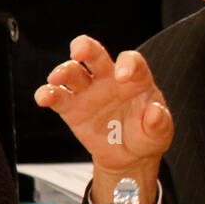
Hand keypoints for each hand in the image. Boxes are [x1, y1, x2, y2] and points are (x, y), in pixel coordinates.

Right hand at [34, 35, 171, 203]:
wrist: (128, 156)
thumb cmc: (147, 136)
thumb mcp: (160, 133)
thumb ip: (160, 122)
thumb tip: (155, 112)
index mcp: (136, 80)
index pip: (131, 61)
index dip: (127, 64)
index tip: (124, 77)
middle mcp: (109, 80)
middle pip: (95, 55)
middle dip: (85, 47)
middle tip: (79, 51)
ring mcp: (89, 92)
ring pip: (72, 72)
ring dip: (62, 71)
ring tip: (56, 78)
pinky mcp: (71, 108)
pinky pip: (57, 96)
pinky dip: (48, 94)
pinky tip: (44, 96)